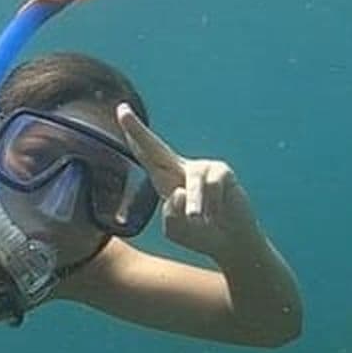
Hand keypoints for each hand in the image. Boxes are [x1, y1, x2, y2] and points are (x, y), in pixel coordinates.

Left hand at [117, 103, 260, 258]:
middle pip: (155, 148)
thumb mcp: (175, 228)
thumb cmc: (200, 234)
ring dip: (194, 207)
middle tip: (121, 112)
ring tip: (198, 220)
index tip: (121, 110)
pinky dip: (212, 206)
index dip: (133, 135)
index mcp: (165, 180)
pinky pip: (211, 187)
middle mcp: (181, 169)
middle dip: (137, 130)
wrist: (230, 242)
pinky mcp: (222, 172)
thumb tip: (180, 191)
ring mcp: (202, 168)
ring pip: (189, 184)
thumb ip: (170, 213)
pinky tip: (217, 214)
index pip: (146, 155)